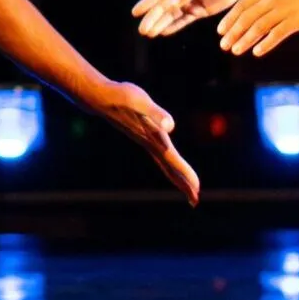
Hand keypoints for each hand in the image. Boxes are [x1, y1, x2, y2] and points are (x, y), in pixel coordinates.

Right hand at [86, 81, 199, 205]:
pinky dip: (169, 164)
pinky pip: (160, 155)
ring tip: (188, 191)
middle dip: (183, 184)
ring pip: (165, 164)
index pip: (173, 159)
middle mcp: (150, 143)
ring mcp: (145, 141)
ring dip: (177, 177)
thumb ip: (157, 113)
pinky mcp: (143, 135)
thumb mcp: (141, 102)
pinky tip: (170, 165)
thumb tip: (170, 126)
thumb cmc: (121, 97)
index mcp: (153, 138)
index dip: (185, 173)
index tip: (197, 190)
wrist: (101, 98)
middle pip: (169, 168)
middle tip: (195, 202)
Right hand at [131, 0, 252, 37]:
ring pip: (172, 15)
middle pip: (163, 6)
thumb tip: (172, 3)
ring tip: (149, 34)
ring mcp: (190, 1)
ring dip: (161, 24)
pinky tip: (163, 32)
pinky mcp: (200, 10)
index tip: (136, 12)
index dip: (147, 2)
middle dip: (152, 18)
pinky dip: (174, 26)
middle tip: (142, 31)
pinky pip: (184, 20)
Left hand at [218, 0, 298, 56]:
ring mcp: (285, 8)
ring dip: (245, 40)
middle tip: (223, 45)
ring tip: (235, 50)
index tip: (221, 31)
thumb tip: (251, 6)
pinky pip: (278, 34)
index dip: (230, 19)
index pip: (242, 5)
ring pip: (259, 27)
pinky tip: (257, 52)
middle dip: (233, 33)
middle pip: (247, 18)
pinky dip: (266, 44)